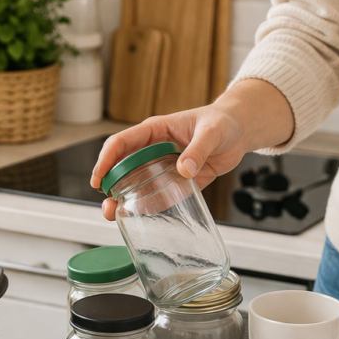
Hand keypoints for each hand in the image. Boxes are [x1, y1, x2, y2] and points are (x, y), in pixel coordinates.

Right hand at [90, 79, 294, 219]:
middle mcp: (154, 149)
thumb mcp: (212, 132)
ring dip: (124, 199)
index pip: (122, 143)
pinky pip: (159, 195)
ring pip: (137, 184)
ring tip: (116, 215)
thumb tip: (184, 169)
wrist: (238, 131)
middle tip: (107, 204)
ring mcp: (163, 167)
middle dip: (110, 185)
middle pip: (123, 167)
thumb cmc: (222, 122)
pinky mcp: (176, 181)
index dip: (107, 160)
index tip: (99, 178)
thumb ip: (198, 150)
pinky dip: (148, 206)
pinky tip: (139, 216)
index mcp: (155, 131)